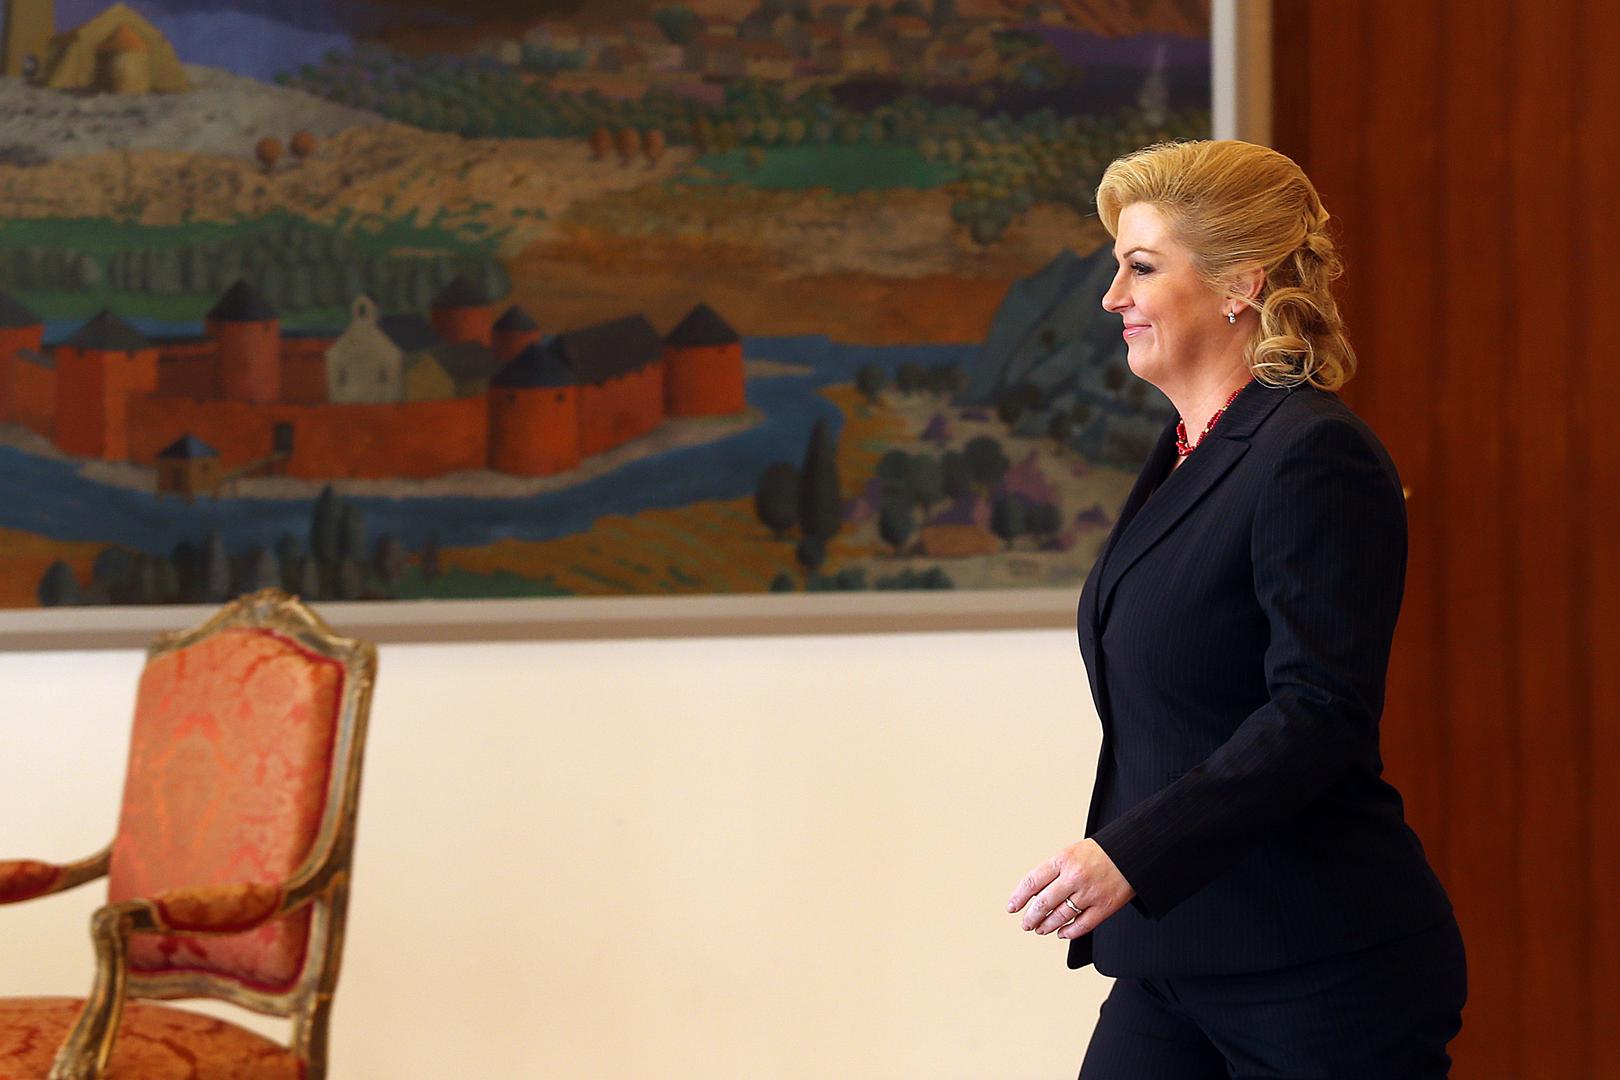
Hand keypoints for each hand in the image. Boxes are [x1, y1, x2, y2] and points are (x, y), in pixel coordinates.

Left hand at [1007, 838, 1134, 939]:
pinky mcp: (1105, 907)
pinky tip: (1062, 933)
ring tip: (1040, 929)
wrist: (1131, 852)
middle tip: (1026, 924)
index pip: (1032, 882)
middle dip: (1031, 917)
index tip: (1012, 908)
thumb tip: (1034, 894)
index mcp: (1063, 860)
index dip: (1019, 898)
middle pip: (1043, 903)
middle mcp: (1074, 877)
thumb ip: (1053, 871)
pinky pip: (1082, 925)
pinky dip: (1069, 932)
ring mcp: (1089, 893)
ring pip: (1060, 916)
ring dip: (1047, 926)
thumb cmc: (1099, 853)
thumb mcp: (1071, 852)